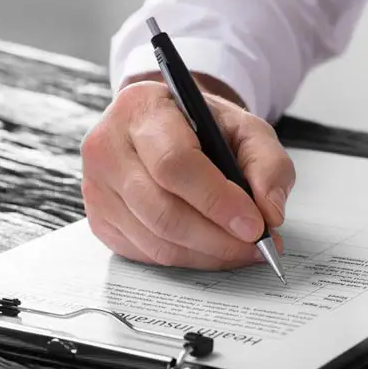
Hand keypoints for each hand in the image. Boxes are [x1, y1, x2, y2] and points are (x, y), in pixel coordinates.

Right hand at [80, 80, 293, 268]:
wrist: (168, 127)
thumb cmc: (205, 127)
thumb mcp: (247, 129)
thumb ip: (268, 165)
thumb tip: (270, 214)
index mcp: (142, 109)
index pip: (174, 163)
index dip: (217, 201)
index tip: (254, 225)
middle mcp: (107, 146)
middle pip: (162, 210)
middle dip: (218, 238)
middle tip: (257, 246)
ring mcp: (97, 186)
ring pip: (156, 239)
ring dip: (208, 254)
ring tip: (243, 250)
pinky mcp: (100, 219)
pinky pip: (147, 254)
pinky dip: (189, 259)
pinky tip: (214, 249)